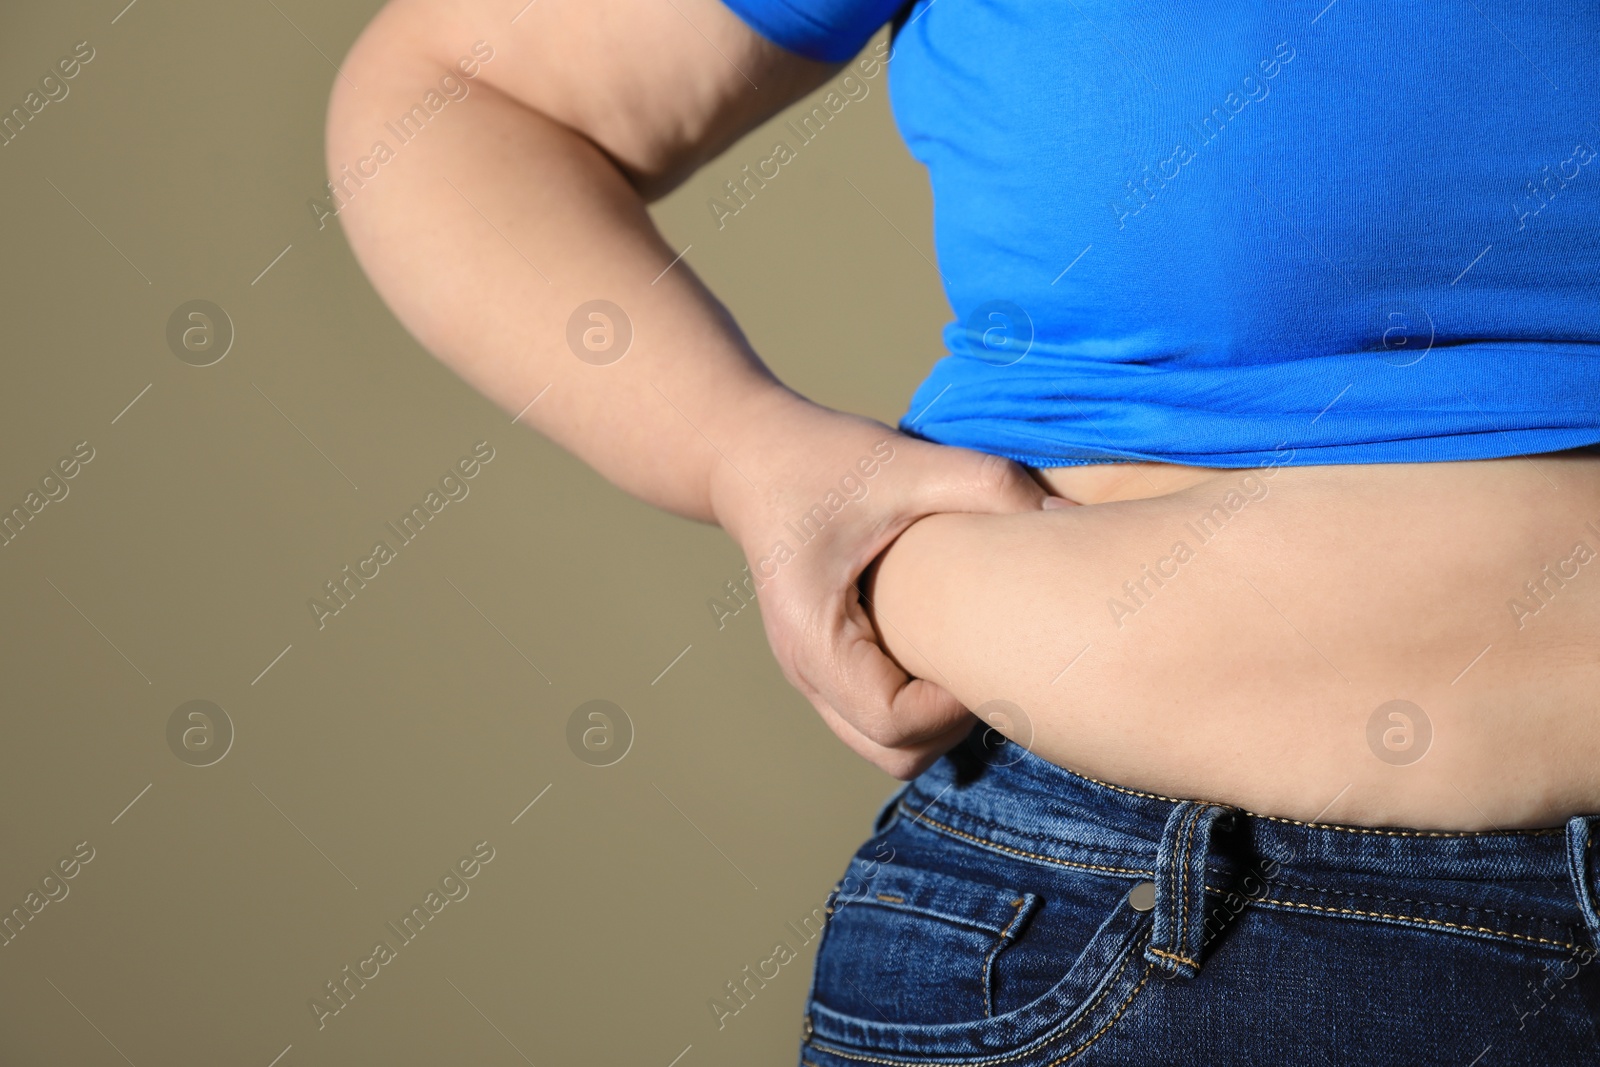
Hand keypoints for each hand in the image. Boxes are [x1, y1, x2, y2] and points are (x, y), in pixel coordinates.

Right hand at [710, 389, 1054, 777]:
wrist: (752, 456)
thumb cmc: (824, 459)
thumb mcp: (910, 464)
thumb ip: (989, 486)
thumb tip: (1069, 516)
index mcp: (815, 636)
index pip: (893, 725)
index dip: (952, 707)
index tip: (983, 652)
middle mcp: (807, 672)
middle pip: (894, 755)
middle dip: (951, 722)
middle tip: (984, 657)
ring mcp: (813, 677)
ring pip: (887, 748)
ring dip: (936, 718)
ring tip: (965, 651)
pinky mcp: (828, 668)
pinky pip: (879, 719)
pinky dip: (919, 703)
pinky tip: (943, 643)